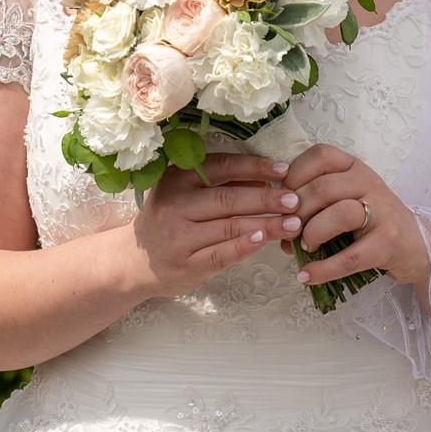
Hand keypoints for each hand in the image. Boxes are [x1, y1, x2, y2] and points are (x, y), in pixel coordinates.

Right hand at [129, 152, 302, 298]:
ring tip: (293, 223)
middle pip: (229, 199)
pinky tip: (263, 239)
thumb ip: (221, 184)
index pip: (222, 167)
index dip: (256, 167)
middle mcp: (175, 205)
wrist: (134, 261)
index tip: (284, 170)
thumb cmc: (170, 221)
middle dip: (267, 198)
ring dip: (266, 224)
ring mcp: (178, 237)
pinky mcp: (185, 264)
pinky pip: (221, 254)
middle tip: (296, 200)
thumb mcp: (185, 194)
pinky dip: (244, 246)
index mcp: (177, 178)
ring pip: (229, 227)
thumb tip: (268, 176)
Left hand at [276, 143, 430, 287]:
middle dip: (297, 210)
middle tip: (288, 229)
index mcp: (353, 167)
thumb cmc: (369, 221)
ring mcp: (382, 211)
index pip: (320, 155)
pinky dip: (324, 269)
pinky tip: (306, 275)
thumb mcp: (343, 200)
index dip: (294, 174)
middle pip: (323, 187)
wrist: (415, 245)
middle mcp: (369, 182)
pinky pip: (351, 257)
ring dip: (312, 233)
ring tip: (304, 247)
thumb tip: (275, 223)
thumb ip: (312, 203)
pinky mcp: (389, 243)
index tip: (281, 197)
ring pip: (340, 213)